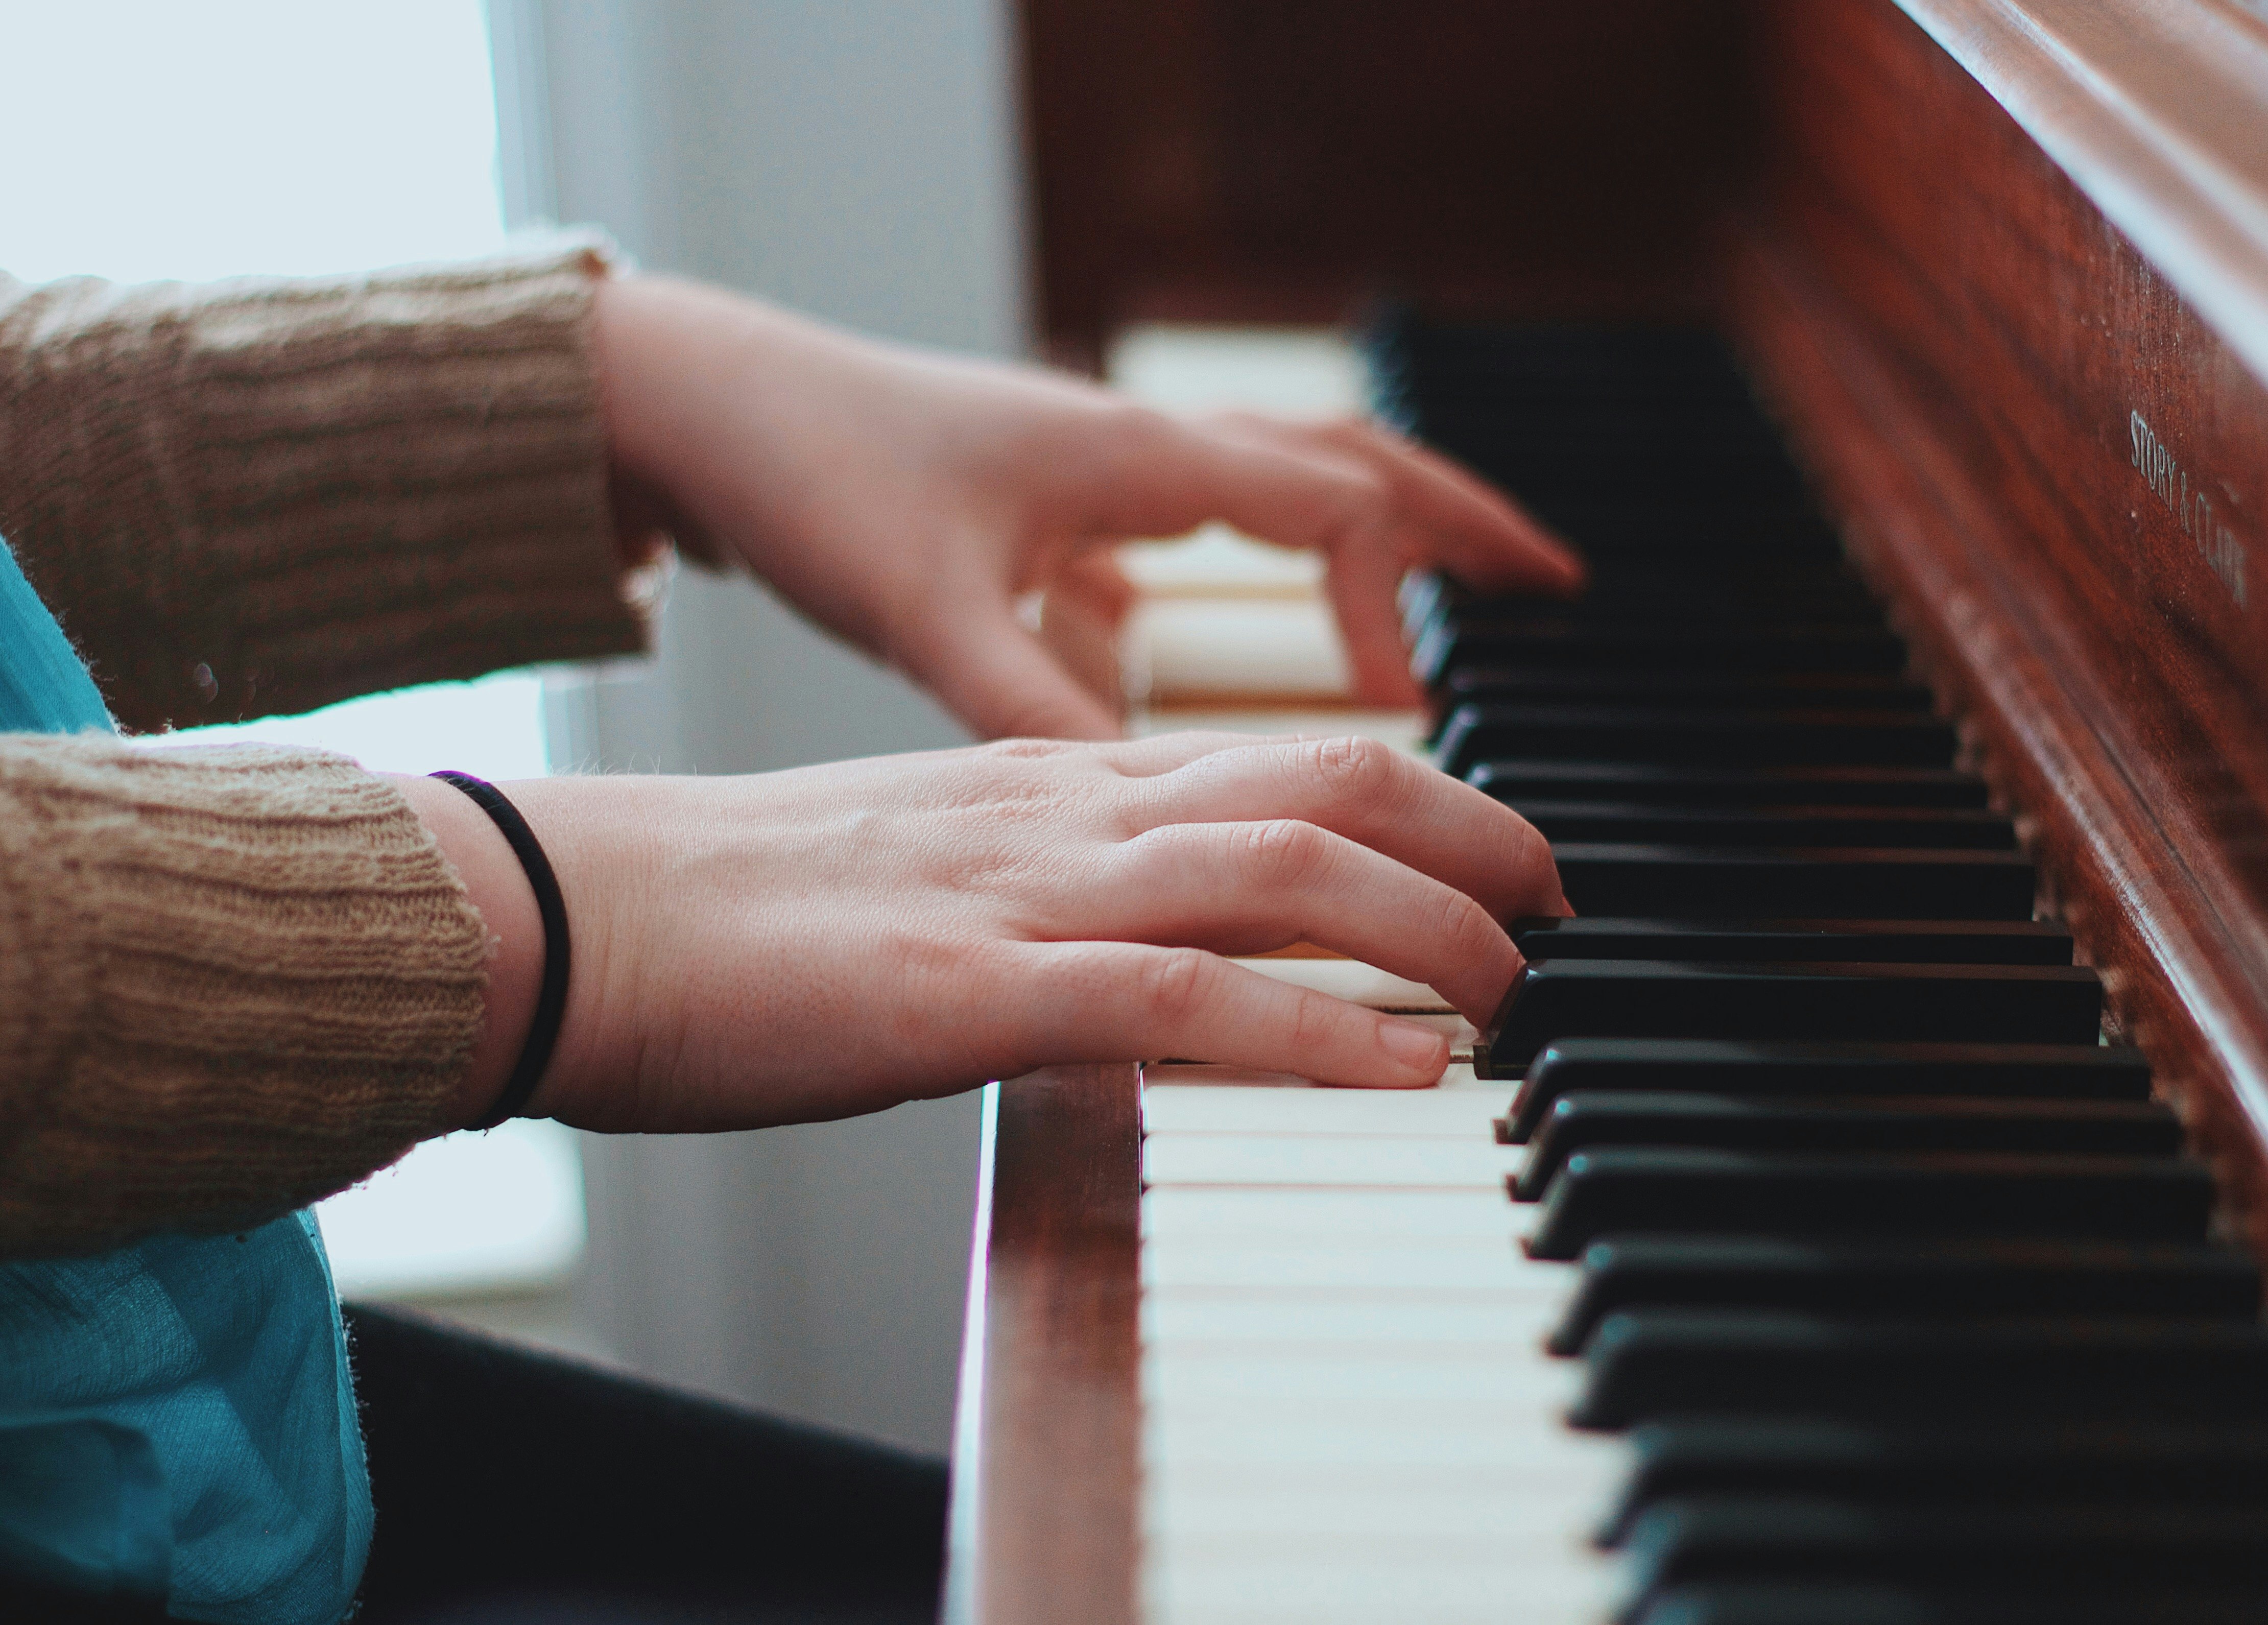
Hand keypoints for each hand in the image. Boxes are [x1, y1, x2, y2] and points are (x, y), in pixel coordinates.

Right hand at [393, 732, 1565, 1131]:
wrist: (576, 910)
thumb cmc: (737, 906)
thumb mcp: (929, 864)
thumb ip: (1047, 878)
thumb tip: (1150, 936)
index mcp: (1053, 779)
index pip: (1284, 753)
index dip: (1423, 792)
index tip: (1498, 852)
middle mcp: (1063, 812)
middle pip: (1327, 778)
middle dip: (1475, 831)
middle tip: (1557, 905)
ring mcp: (1023, 895)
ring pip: (1285, 871)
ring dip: (1431, 926)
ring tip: (1517, 990)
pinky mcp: (969, 994)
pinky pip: (1180, 998)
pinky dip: (1314, 1032)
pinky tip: (1406, 1069)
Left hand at [592, 275, 1582, 739]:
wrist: (708, 404)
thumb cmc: (811, 477)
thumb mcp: (926, 611)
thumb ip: (1032, 705)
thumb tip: (1138, 801)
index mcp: (1138, 460)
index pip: (1331, 511)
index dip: (1395, 608)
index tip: (1416, 709)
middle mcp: (1138, 451)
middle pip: (1346, 466)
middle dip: (1457, 522)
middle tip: (1554, 583)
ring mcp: (1100, 472)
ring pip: (1277, 487)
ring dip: (1370, 539)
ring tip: (1439, 608)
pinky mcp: (1052, 505)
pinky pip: (1187, 526)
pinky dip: (1241, 572)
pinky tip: (1210, 638)